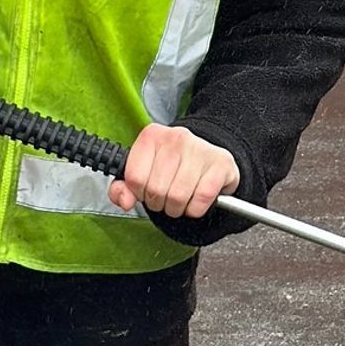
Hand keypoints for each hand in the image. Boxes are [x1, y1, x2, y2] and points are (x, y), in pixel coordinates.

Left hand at [110, 123, 239, 219]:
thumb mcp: (143, 172)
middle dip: (159, 203)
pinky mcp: (221, 164)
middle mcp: (177, 138)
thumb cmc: (172, 167)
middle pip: (156, 190)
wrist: (208, 157)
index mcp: (152, 136)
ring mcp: (201, 149)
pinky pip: (201, 200)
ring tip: (179, 200)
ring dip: (177, 208)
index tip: (146, 190)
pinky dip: (195, 209)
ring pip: (178, 196)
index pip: (134, 177)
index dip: (139, 193)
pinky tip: (195, 200)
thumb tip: (125, 200)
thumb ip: (123, 188)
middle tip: (165, 197)